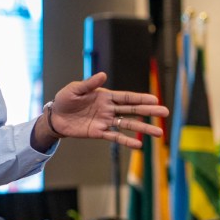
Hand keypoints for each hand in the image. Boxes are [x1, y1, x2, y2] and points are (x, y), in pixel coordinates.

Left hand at [46, 72, 168, 149]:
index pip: (126, 97)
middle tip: (165, 112)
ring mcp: (105, 121)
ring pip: (128, 125)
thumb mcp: (74, 89)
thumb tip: (103, 75)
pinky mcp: (98, 133)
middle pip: (132, 110)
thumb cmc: (65, 100)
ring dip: (143, 128)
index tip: (155, 99)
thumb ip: (89, 84)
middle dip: (148, 111)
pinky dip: (126, 141)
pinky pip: (115, 137)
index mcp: (105, 96)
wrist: (55, 117)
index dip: (140, 97)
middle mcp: (108, 109)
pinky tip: (138, 145)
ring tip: (159, 133)